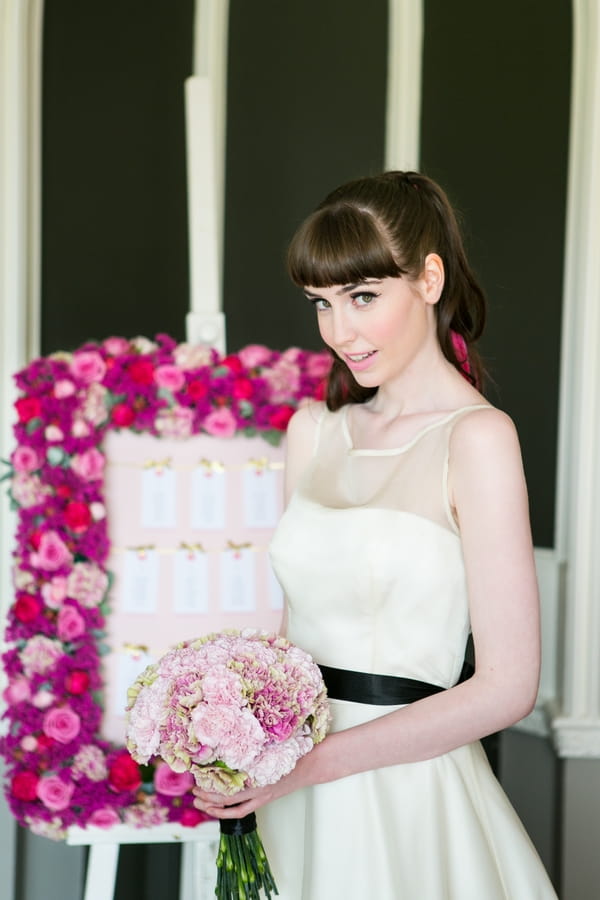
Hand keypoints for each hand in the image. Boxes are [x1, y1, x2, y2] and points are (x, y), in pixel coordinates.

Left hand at [192, 753, 312, 818]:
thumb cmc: (291, 751)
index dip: (211, 785)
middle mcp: (258, 788)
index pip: (229, 786)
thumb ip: (252, 745)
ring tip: (200, 802)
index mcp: (258, 775)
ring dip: (214, 807)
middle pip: (227, 799)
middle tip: (193, 791)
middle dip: (207, 797)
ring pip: (233, 808)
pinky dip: (228, 810)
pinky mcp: (264, 798)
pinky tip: (219, 807)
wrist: (310, 764)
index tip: (197, 775)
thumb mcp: (271, 744)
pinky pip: (243, 810)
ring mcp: (261, 796)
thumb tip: (231, 732)